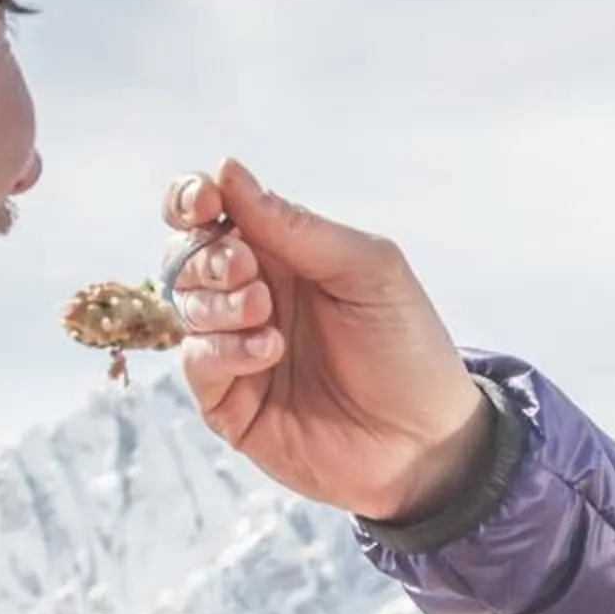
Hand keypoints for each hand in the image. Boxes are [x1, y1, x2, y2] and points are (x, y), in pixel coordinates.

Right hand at [165, 162, 492, 521]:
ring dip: (218, 301)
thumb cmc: (408, 349)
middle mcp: (253, 295)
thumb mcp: (368, 271)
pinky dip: (223, 349)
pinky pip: (197, 362)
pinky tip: (267, 351)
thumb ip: (298, 227)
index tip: (205, 200)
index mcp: (284, 254)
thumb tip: (227, 171)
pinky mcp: (231, 403)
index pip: (212, 212)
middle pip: (187, 255)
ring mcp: (237, 349)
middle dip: (208, 254)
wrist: (428, 442)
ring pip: (186, 305)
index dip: (192, 199)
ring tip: (264, 310)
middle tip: (248, 269)